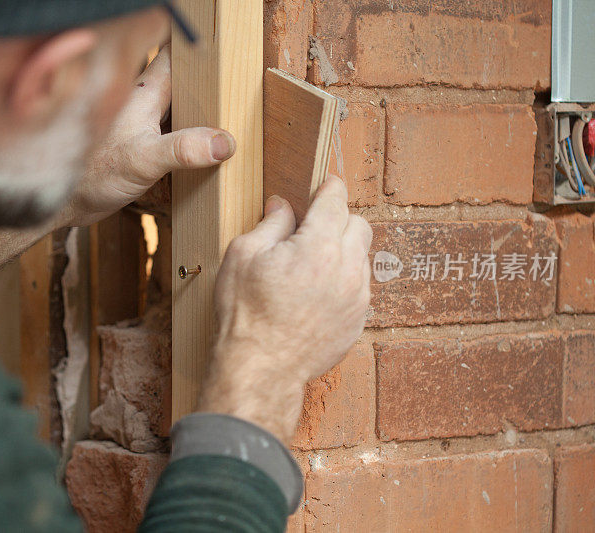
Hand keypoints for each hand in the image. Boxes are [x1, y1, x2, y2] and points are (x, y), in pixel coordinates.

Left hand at [63, 45, 235, 226]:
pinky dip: (192, 133)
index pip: (175, 54)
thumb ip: (183, 149)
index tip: (223, 48)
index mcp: (144, 92)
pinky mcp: (145, 144)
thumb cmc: (94, 175)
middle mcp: (144, 102)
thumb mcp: (143, 160)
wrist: (70, 204)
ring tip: (229, 113)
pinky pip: (176, 129)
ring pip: (179, 103)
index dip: (197, 48)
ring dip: (201, 107)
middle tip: (235, 84)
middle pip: (183, 78)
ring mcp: (144, 123)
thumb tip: (221, 142)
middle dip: (206, 79)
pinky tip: (206, 145)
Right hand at [197, 176, 371, 443]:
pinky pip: (359, 288)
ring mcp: (358, 297)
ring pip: (362, 257)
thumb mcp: (244, 256)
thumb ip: (270, 224)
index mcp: (319, 246)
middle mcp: (347, 269)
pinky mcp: (358, 320)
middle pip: (359, 224)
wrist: (261, 368)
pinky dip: (343, 282)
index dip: (329, 187)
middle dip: (338, 219)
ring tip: (309, 267)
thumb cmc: (246, 314)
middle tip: (311, 229)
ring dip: (342, 252)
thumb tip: (283, 206)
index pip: (336, 200)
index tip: (324, 185)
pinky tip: (315, 294)